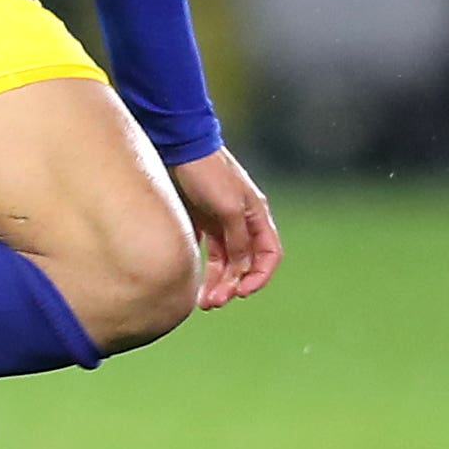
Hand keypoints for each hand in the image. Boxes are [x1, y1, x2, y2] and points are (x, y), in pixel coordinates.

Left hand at [167, 147, 281, 308]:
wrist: (180, 146)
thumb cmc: (208, 173)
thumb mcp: (228, 208)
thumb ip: (237, 239)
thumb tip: (241, 268)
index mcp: (256, 215)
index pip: (269, 255)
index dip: (259, 276)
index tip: (242, 292)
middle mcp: (242, 221)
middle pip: (244, 262)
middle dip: (232, 285)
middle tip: (213, 302)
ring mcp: (221, 221)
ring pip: (225, 261)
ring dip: (217, 281)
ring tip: (202, 301)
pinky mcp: (202, 220)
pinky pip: (208, 251)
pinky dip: (203, 268)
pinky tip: (193, 280)